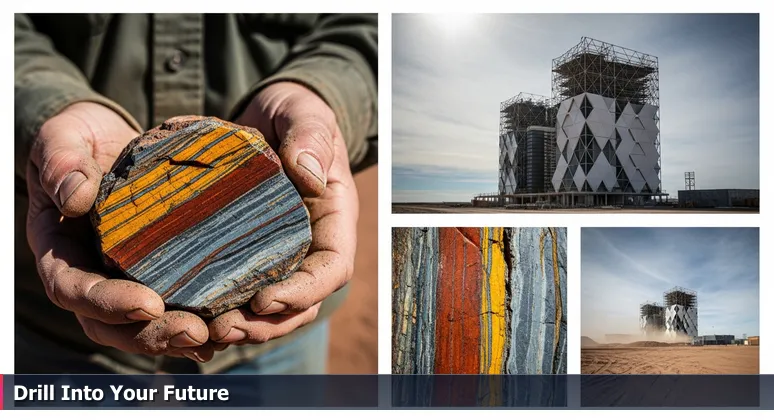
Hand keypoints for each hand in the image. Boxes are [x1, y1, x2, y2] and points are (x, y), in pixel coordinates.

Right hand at [25, 102, 216, 361]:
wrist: (109, 141)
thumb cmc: (79, 139)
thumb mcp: (63, 138)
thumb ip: (62, 160)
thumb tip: (75, 196)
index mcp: (59, 248)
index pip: (72, 288)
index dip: (107, 303)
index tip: (148, 302)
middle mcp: (88, 274)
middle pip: (109, 324)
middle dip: (151, 334)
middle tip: (195, 332)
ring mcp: (122, 279)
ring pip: (142, 326)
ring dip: (178, 337)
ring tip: (216, 337)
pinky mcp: (155, 275)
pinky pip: (171, 308)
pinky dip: (197, 323)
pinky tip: (227, 328)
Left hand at [208, 82, 358, 344]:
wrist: (267, 116)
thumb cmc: (294, 113)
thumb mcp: (305, 115)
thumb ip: (310, 137)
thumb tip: (308, 176)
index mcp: (333, 219)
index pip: (332, 268)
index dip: (304, 291)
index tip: (266, 299)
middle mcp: (309, 244)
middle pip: (300, 301)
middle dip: (267, 324)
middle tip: (224, 330)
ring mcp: (279, 253)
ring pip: (269, 306)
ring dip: (242, 325)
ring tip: (205, 332)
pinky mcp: (247, 252)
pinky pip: (238, 287)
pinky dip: (218, 306)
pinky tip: (188, 311)